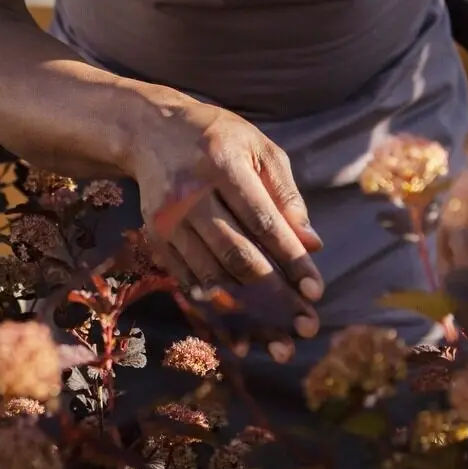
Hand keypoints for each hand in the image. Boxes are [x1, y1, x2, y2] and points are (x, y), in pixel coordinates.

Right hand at [125, 98, 323, 335]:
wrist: (151, 130)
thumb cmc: (218, 137)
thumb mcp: (259, 148)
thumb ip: (286, 195)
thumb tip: (312, 245)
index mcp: (222, 164)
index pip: (263, 222)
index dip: (291, 259)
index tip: (315, 292)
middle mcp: (190, 194)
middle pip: (237, 254)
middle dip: (275, 296)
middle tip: (305, 326)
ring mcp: (168, 218)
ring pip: (211, 274)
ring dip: (248, 312)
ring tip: (278, 338)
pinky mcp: (155, 235)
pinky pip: (187, 278)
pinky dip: (215, 306)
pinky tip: (240, 329)